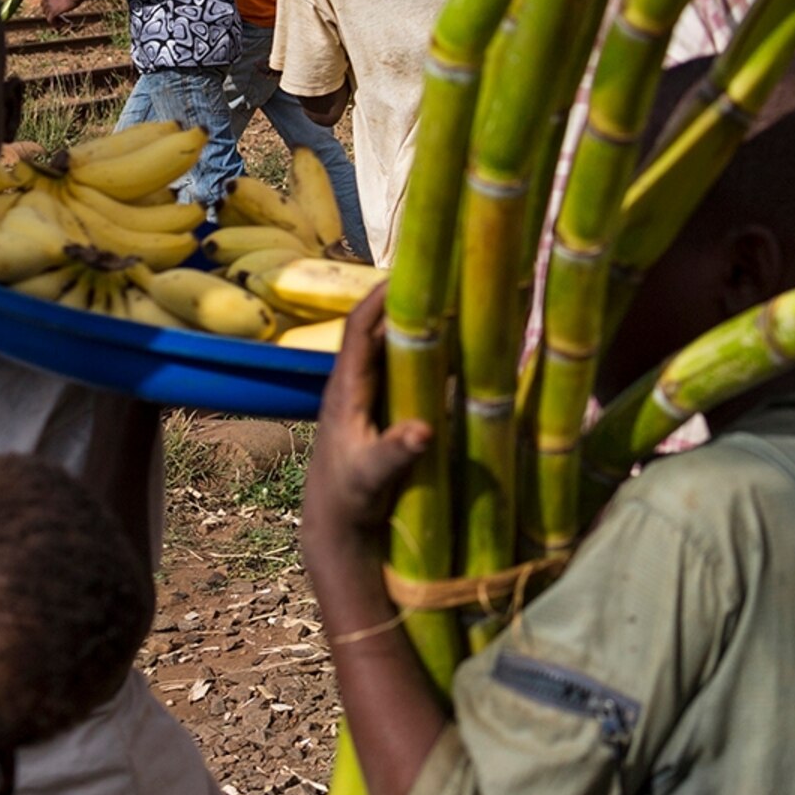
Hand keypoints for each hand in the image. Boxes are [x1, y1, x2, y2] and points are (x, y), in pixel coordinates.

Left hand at [38, 0, 81, 21]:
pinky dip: (55, 24)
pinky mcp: (53, 12)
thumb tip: (61, 6)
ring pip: (48, 16)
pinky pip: (51, 20)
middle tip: (61, 18)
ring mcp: (49, 5)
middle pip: (45, 11)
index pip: (43, 4)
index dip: (49, 10)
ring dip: (55, 20)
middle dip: (52, 15)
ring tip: (63, 22)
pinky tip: (61, 24)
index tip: (56, 13)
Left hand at [302, 289, 434, 554]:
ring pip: (392, 347)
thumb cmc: (348, 498)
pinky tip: (458, 349)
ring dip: (420, 324)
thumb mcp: (371, 476)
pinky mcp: (382, 410)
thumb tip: (423, 431)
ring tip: (458, 300)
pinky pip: (405, 369)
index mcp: (346, 388)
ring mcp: (369, 395)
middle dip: (408, 300)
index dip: (380, 297)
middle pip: (379, 328)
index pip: (358, 328)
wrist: (336, 524)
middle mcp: (355, 383)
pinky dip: (429, 353)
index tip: (410, 270)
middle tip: (447, 275)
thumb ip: (394, 452)